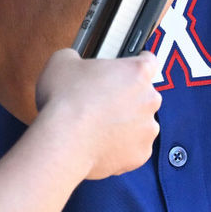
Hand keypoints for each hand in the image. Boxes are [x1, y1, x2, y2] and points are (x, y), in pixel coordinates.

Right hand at [34, 48, 161, 179]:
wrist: (61, 142)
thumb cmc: (64, 101)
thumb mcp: (63, 61)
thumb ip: (77, 56)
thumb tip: (73, 61)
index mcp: (138, 71)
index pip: (148, 60)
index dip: (134, 64)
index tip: (124, 71)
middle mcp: (150, 98)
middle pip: (143, 94)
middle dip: (126, 98)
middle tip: (102, 103)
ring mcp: (147, 128)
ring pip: (140, 123)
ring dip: (126, 125)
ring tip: (99, 128)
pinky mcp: (140, 155)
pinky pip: (134, 150)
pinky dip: (122, 150)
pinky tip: (102, 146)